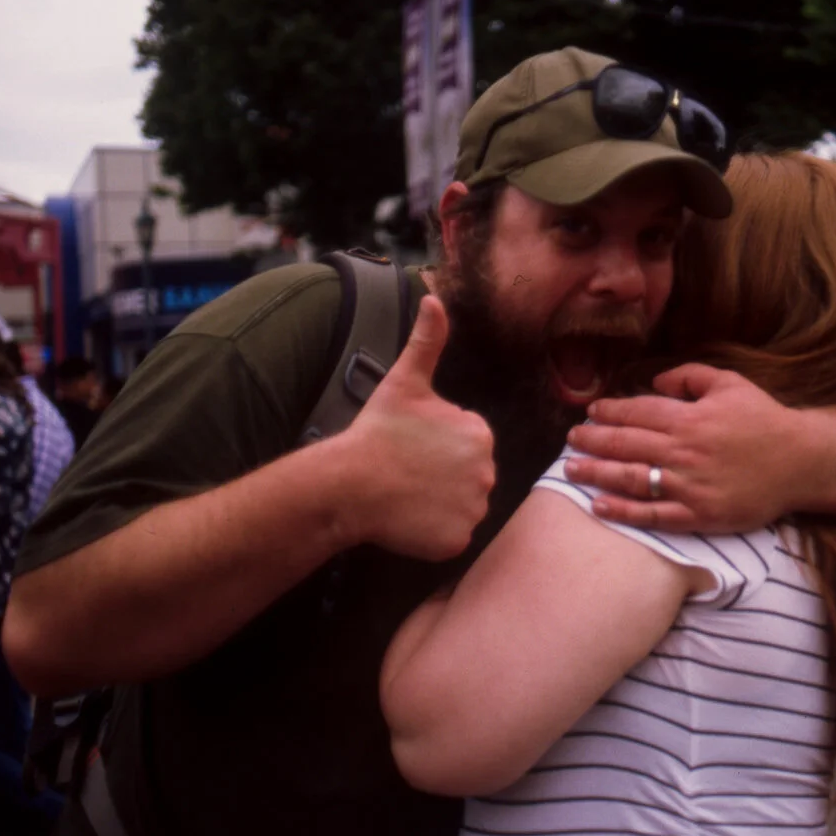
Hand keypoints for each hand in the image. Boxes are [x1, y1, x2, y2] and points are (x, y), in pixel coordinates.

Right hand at [339, 296, 495, 560]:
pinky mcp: (458, 539)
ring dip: (441, 503)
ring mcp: (474, 508)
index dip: (438, 447)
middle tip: (408, 471)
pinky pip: (452, 536)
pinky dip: (434, 532)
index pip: (468, 444)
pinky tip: (410, 518)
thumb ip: (428, 341)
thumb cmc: (376, 431)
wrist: (348, 483)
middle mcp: (487, 471)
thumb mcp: (405, 381)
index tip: (413, 447)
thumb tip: (435, 297)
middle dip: (444, 475)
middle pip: (469, 476)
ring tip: (408, 493)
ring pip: (463, 506)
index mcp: (479, 433)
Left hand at [564, 364, 801, 532]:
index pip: (637, 412)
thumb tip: (656, 382)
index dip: (609, 411)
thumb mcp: (730, 383)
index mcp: (689, 418)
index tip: (591, 412)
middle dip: (593, 441)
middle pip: (626, 444)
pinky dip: (623, 511)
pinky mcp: (697, 515)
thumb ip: (689, 376)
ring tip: (571, 470)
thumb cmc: (764, 420)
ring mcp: (688, 486)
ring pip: (631, 479)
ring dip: (596, 474)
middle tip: (571, 440)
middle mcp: (683, 451)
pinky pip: (653, 515)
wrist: (801, 462)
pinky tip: (599, 506)